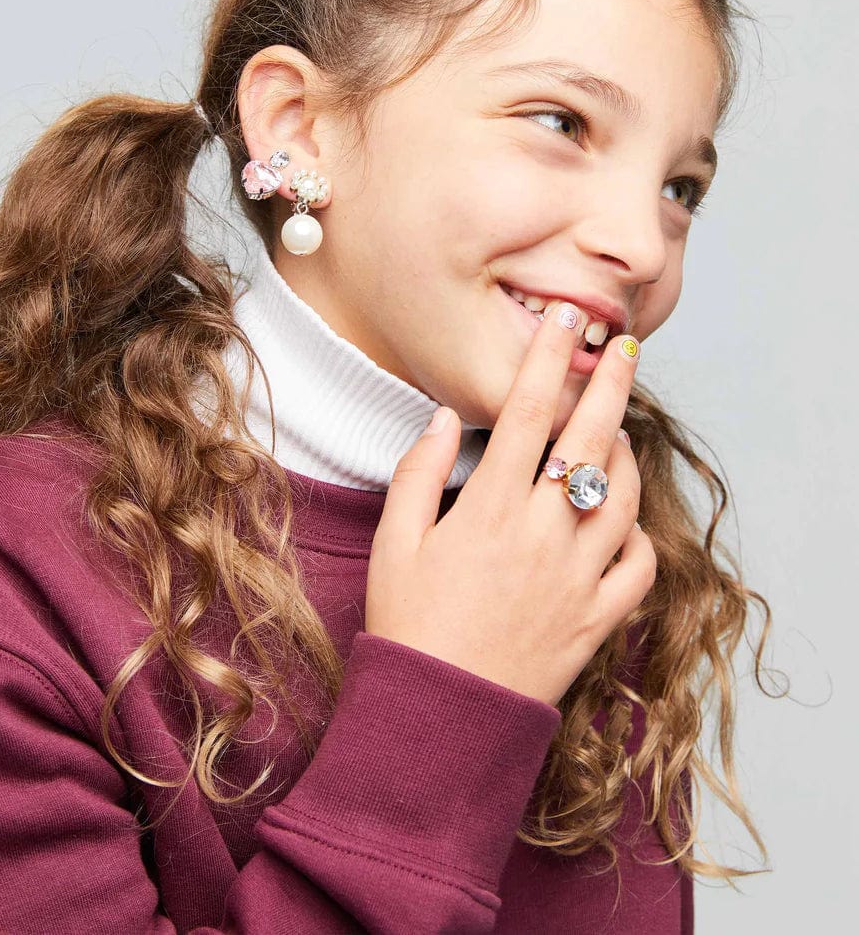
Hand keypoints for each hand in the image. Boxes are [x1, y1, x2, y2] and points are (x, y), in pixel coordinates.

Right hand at [365, 303, 654, 707]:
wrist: (439, 715)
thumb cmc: (409, 626)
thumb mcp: (393, 543)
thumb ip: (416, 473)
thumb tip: (439, 417)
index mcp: (488, 509)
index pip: (527, 412)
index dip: (548, 357)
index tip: (566, 317)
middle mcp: (542, 534)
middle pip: (589, 440)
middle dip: (613, 384)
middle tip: (628, 346)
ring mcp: (577, 576)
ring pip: (622, 497)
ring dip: (626, 455)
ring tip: (619, 431)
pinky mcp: (597, 618)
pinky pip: (639, 567)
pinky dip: (638, 536)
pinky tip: (622, 520)